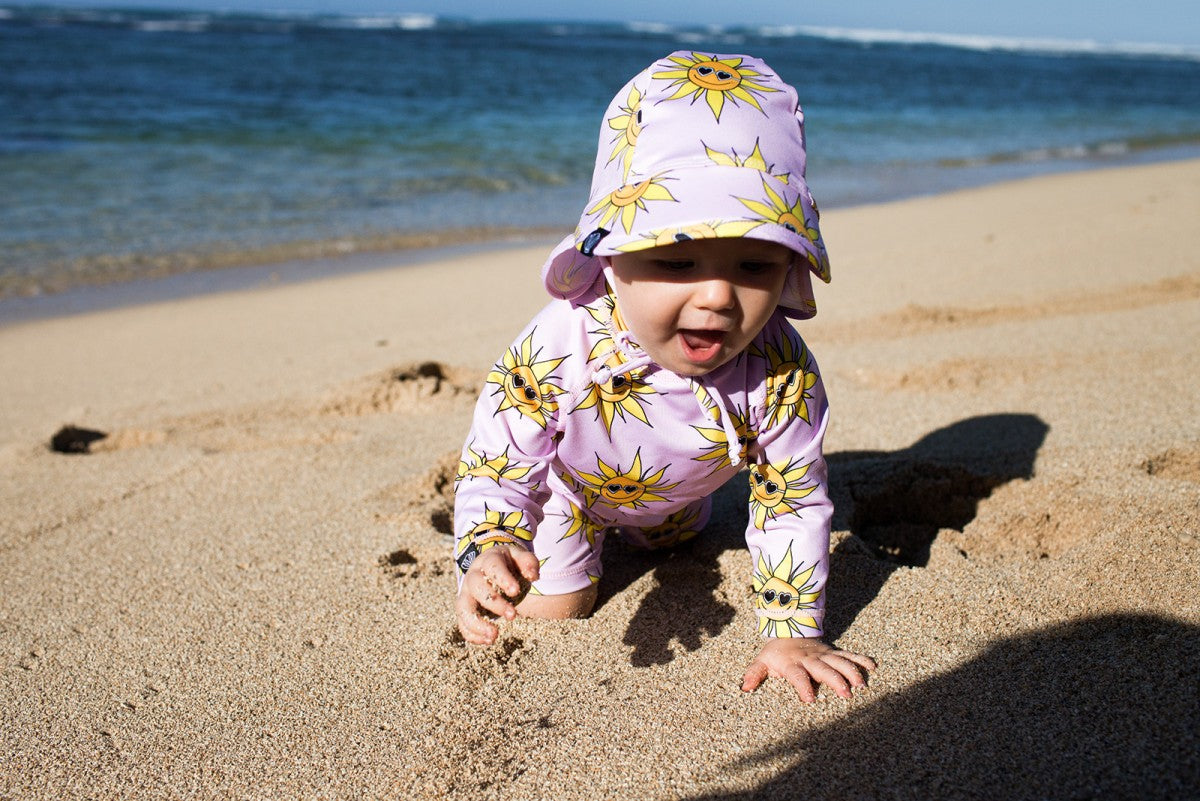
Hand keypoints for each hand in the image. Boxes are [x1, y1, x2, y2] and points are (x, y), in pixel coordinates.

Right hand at [455, 544, 539, 645]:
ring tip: (494, 635)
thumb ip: (528, 562)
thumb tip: (533, 575)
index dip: (503, 579)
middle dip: (494, 603)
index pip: (492, 567)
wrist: (493, 567)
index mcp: (488, 560)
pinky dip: (472, 634)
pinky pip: (462, 622)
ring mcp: (466, 592)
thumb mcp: (520, 556)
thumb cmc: (510, 563)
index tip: (515, 591)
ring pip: (463, 607)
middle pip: (477, 588)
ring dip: (477, 623)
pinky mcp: (464, 608)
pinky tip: (488, 641)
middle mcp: (473, 575)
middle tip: (513, 615)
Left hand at [742, 637, 875, 702]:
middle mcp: (810, 659)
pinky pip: (850, 655)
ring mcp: (824, 654)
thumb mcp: (762, 660)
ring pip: (840, 662)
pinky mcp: (834, 652)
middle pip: (824, 669)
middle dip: (835, 681)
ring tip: (862, 686)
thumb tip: (744, 688)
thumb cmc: (777, 652)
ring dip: (852, 672)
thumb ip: (754, 674)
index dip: (803, 686)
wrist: (789, 628)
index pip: (797, 675)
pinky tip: (874, 667)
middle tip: (846, 695)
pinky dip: (862, 660)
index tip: (809, 700)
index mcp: (792, 663)